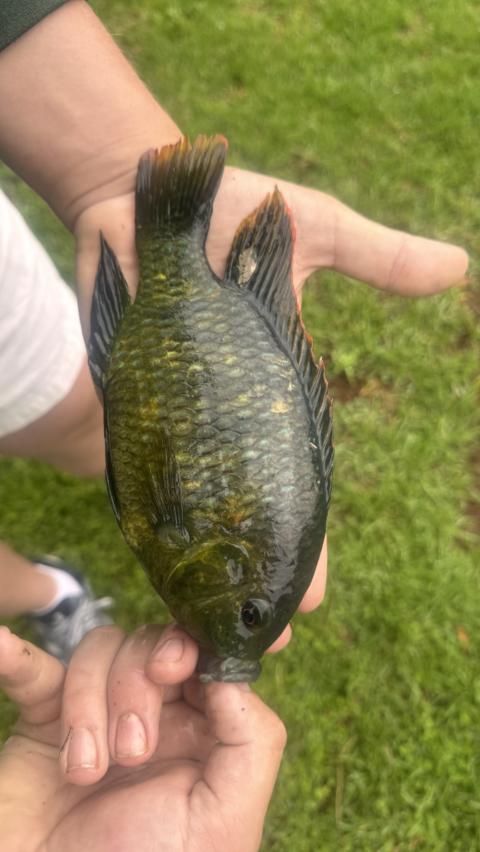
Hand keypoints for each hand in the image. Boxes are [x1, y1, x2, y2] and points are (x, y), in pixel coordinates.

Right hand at [0, 624, 285, 851]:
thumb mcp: (221, 820)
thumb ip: (251, 742)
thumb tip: (229, 674)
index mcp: (202, 730)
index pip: (204, 656)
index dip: (191, 647)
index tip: (173, 667)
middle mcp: (156, 713)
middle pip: (152, 645)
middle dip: (137, 687)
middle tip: (130, 753)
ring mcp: (98, 711)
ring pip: (101, 650)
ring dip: (88, 705)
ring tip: (84, 772)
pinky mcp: (45, 720)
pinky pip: (35, 668)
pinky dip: (17, 655)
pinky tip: (2, 643)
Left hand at [74, 163, 466, 643]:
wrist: (149, 194)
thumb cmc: (235, 213)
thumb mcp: (317, 234)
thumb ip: (379, 258)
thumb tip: (458, 267)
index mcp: (274, 395)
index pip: (294, 487)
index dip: (302, 544)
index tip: (312, 597)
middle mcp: (226, 418)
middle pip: (242, 514)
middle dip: (253, 576)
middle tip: (266, 637)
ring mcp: (175, 416)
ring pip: (189, 509)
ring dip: (198, 568)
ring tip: (209, 625)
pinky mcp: (128, 402)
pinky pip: (135, 471)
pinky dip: (146, 518)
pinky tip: (155, 567)